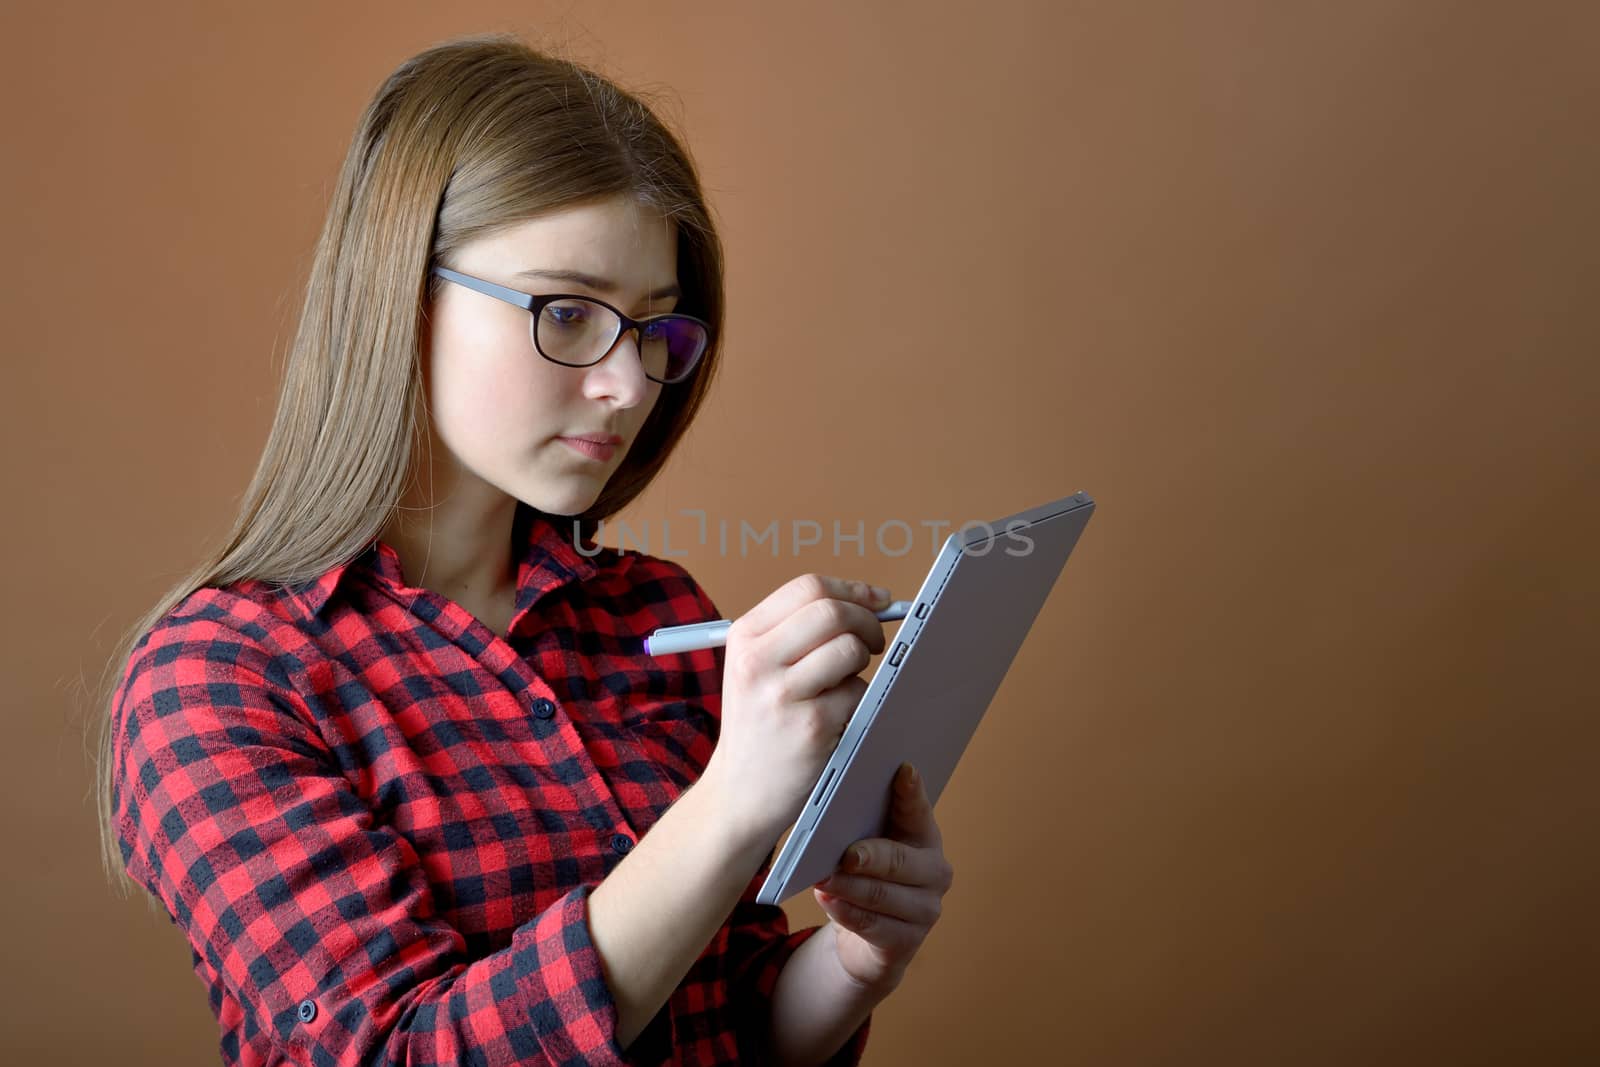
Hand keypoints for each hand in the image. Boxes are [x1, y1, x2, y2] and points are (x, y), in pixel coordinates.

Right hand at [701, 574, 892, 847]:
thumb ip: (797, 631)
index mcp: (745, 637)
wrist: (740, 793)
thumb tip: (869, 600)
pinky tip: (839, 718)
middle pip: (832, 612)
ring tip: (848, 683)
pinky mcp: (812, 727)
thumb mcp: (756, 669)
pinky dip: (859, 702)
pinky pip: (858, 693)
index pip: (808, 587)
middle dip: (867, 621)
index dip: (853, 590)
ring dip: (863, 664)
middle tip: (875, 641)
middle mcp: (757, 661)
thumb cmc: (761, 724)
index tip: (878, 600)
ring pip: (850, 650)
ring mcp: (783, 695)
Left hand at [812, 762, 953, 994]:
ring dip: (849, 887)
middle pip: (899, 861)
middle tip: (844, 854)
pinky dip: (846, 912)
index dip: (911, 791)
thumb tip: (829, 807)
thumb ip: (859, 825)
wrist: (870, 938)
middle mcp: (934, 872)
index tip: (903, 769)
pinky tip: (828, 901)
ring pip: (882, 895)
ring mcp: (925, 909)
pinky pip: (872, 926)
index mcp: (924, 837)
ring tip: (823, 879)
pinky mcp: (907, 942)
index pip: (918, 810)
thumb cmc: (865, 877)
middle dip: (869, 857)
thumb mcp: (866, 846)